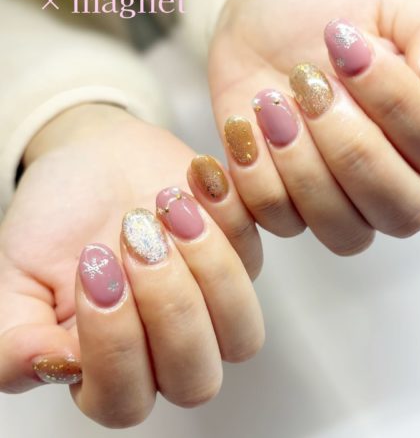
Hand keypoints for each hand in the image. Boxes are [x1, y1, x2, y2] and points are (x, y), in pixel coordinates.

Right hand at [0, 104, 263, 426]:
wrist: (94, 161)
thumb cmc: (58, 220)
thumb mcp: (16, 275)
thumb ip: (14, 336)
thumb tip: (45, 366)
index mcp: (111, 365)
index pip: (126, 399)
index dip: (115, 343)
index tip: (95, 267)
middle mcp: (169, 344)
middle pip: (196, 377)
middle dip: (168, 306)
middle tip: (135, 238)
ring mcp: (212, 302)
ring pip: (242, 331)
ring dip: (210, 270)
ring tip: (168, 210)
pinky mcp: (240, 254)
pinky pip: (255, 252)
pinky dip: (230, 215)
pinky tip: (194, 179)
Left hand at [208, 0, 419, 253]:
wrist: (260, 28)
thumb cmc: (326, 16)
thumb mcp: (389, 2)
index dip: (394, 103)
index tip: (346, 46)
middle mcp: (388, 178)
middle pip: (398, 210)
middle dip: (349, 146)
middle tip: (309, 84)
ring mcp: (334, 200)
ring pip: (341, 229)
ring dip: (301, 167)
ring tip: (270, 104)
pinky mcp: (284, 203)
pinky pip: (279, 220)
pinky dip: (255, 176)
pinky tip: (242, 128)